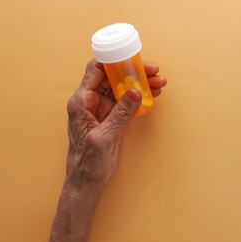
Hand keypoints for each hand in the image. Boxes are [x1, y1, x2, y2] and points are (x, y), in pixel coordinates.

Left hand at [65, 60, 166, 191]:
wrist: (87, 183)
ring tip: (159, 82)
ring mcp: (102, 111)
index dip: (113, 61)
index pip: (96, 71)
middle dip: (134, 72)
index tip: (131, 57)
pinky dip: (140, 97)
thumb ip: (119, 113)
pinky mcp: (113, 120)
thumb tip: (136, 92)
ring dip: (140, 84)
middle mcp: (91, 103)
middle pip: (113, 77)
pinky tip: (153, 94)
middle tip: (154, 71)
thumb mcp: (103, 136)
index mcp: (81, 102)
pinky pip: (127, 102)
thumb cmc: (86, 162)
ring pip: (123, 89)